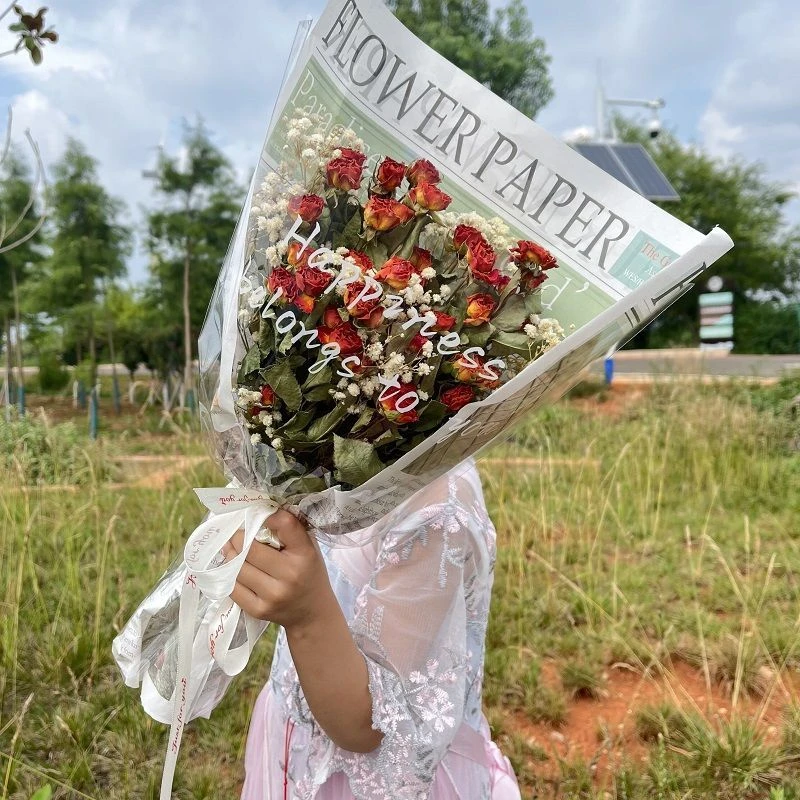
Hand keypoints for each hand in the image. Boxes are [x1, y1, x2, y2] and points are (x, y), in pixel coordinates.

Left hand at [222, 510, 337, 632]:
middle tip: (235, 532)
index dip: (267, 516)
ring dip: (230, 555)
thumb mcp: (308, 547)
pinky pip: (233, 587)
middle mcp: (289, 575)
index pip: (284, 524)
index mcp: (304, 554)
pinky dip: (229, 574)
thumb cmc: (309, 572)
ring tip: (232, 549)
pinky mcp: (258, 610)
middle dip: (238, 537)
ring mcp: (272, 595)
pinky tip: (232, 568)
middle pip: (250, 548)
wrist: (312, 612)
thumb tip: (260, 510)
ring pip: (237, 567)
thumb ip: (289, 530)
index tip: (259, 514)